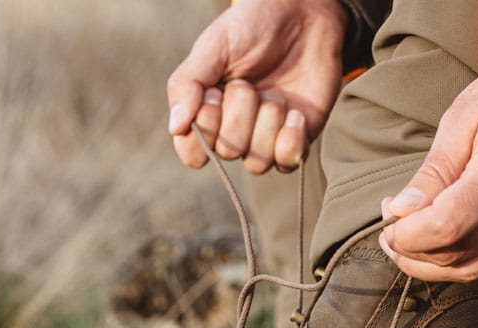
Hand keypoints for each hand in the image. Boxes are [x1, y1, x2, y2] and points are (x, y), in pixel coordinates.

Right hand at [167, 0, 345, 172]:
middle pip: (228, 152)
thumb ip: (188, 85)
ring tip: (275, 94)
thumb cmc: (252, 27)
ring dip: (267, 123)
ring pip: (257, 162)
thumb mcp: (212, 47)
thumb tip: (175, 127)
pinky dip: (291, 140)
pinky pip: (288, 163)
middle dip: (240, 112)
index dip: (205, 128)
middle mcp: (234, 134)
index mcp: (207, 115)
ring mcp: (265, 140)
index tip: (214, 93)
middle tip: (248, 82)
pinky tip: (295, 113)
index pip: (193, 153)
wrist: (302, 12)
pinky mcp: (295, 141)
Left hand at [379, 63, 477, 281]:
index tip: (388, 225)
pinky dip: (459, 261)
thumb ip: (431, 172)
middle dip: (412, 252)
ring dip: (431, 265)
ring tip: (408, 243)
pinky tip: (440, 243)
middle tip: (391, 234)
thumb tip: (399, 211)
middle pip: (455, 255)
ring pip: (472, 269)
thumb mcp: (463, 119)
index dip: (407, 237)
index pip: (444, 228)